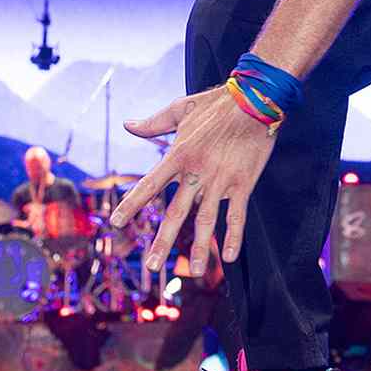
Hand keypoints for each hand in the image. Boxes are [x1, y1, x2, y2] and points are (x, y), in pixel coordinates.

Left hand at [112, 86, 274, 277]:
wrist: (255, 99)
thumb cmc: (216, 103)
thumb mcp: (180, 109)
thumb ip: (152, 123)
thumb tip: (127, 125)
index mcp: (178, 154)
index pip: (149, 185)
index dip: (132, 204)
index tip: (116, 223)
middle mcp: (196, 172)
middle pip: (176, 213)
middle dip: (163, 241)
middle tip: (152, 265)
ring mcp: (220, 180)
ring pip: (207, 220)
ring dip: (199, 247)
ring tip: (193, 271)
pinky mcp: (243, 183)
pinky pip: (237, 215)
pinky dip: (233, 236)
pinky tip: (228, 257)